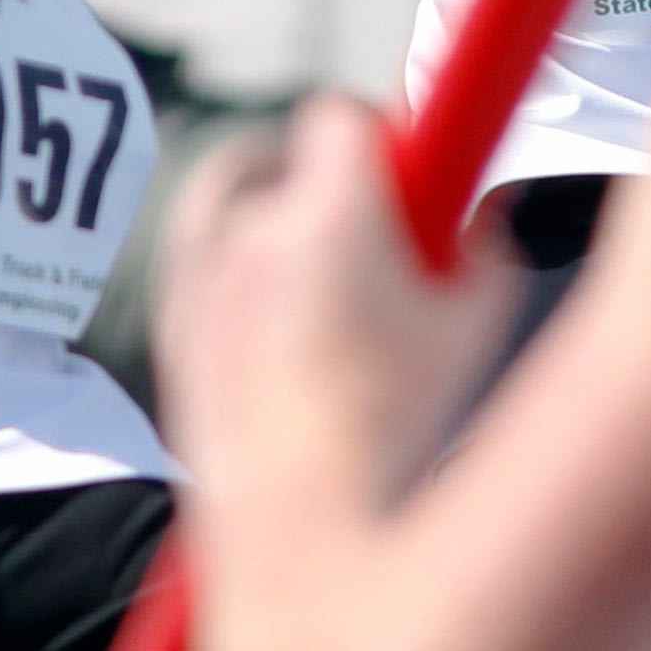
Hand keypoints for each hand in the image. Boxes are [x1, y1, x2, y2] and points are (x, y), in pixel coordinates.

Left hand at [156, 97, 526, 514]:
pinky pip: (200, 262)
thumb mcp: (477, 323)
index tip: (404, 173)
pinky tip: (278, 318)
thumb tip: (472, 223)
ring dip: (271, 213)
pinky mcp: (171, 330)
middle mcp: (250, 235)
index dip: (379, 136)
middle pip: (283, 155)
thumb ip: (478, 246)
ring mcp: (198, 282)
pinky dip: (233, 269)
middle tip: (370, 227)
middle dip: (327, 178)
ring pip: (229, 201)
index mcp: (328, 217)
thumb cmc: (398, 431)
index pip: (340, 115)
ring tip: (318, 265)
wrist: (303, 535)